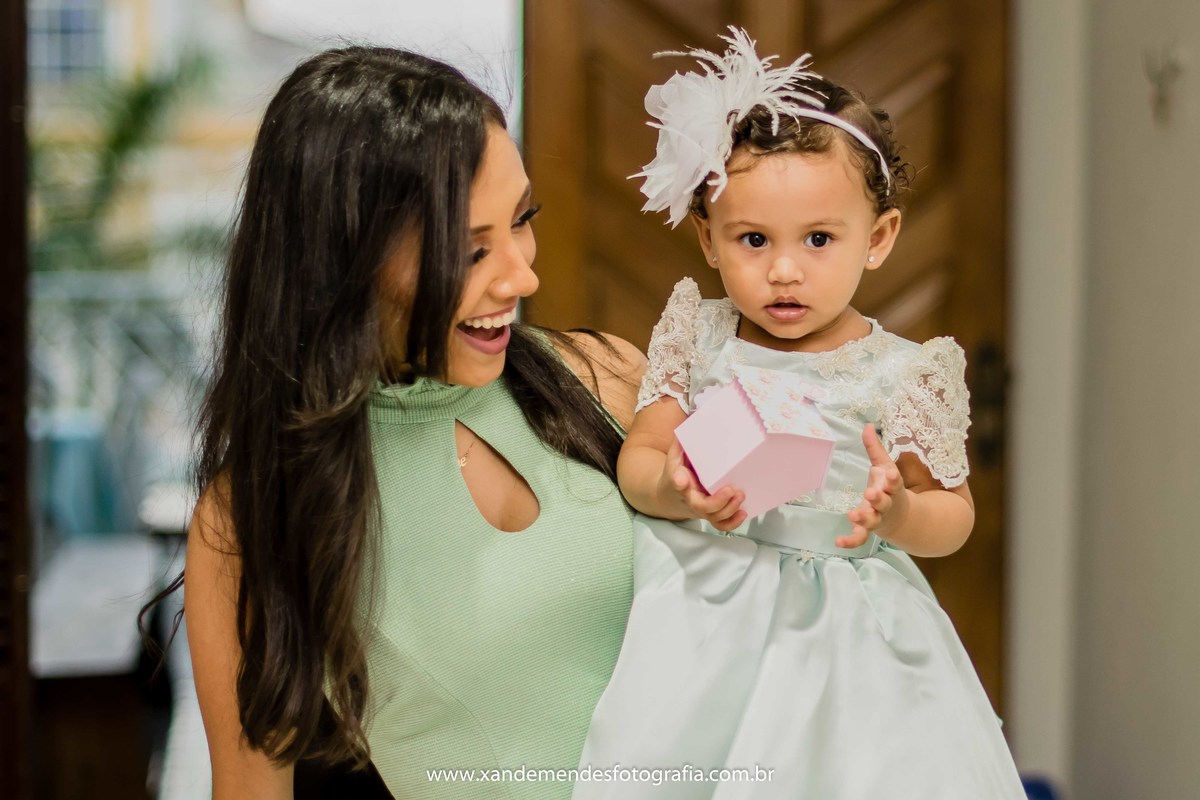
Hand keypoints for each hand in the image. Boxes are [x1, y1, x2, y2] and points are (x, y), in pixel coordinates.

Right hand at [658, 438, 746, 531]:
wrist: (669, 495)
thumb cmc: (676, 471)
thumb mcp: (674, 456)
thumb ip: (682, 442)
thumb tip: (693, 420)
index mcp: (678, 482)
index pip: (676, 483)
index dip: (679, 481)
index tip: (681, 478)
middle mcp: (690, 498)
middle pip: (702, 507)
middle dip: (718, 501)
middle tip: (731, 489)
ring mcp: (701, 509)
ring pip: (714, 517)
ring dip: (729, 509)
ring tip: (741, 495)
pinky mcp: (710, 514)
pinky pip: (721, 524)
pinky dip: (733, 522)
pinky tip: (744, 512)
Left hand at [840, 424, 909, 547]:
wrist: (899, 516)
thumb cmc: (888, 486)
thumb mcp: (884, 467)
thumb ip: (875, 448)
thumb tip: (867, 425)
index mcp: (892, 488)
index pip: (895, 483)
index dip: (893, 480)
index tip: (891, 475)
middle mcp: (886, 505)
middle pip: (883, 503)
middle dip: (878, 499)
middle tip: (871, 494)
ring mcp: (877, 519)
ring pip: (872, 522)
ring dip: (864, 519)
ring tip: (853, 516)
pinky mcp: (867, 529)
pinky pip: (859, 538)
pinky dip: (850, 542)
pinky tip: (837, 542)